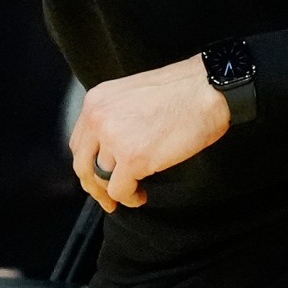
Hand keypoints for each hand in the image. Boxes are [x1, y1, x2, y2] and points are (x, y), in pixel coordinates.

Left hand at [69, 55, 229, 212]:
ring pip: (101, 179)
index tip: (96, 175)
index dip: (87, 164)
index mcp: (97, 100)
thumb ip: (116, 118)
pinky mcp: (133, 158)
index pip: (79, 142)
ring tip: (132, 194)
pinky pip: (120, 190)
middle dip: (93, 186)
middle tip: (105, 198)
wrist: (207, 89)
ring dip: (115, 192)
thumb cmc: (183, 90)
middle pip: (82, 164)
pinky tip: (140, 196)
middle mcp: (99, 118)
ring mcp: (114, 138)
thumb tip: (113, 149)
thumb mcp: (133, 95)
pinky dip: (129, 198)